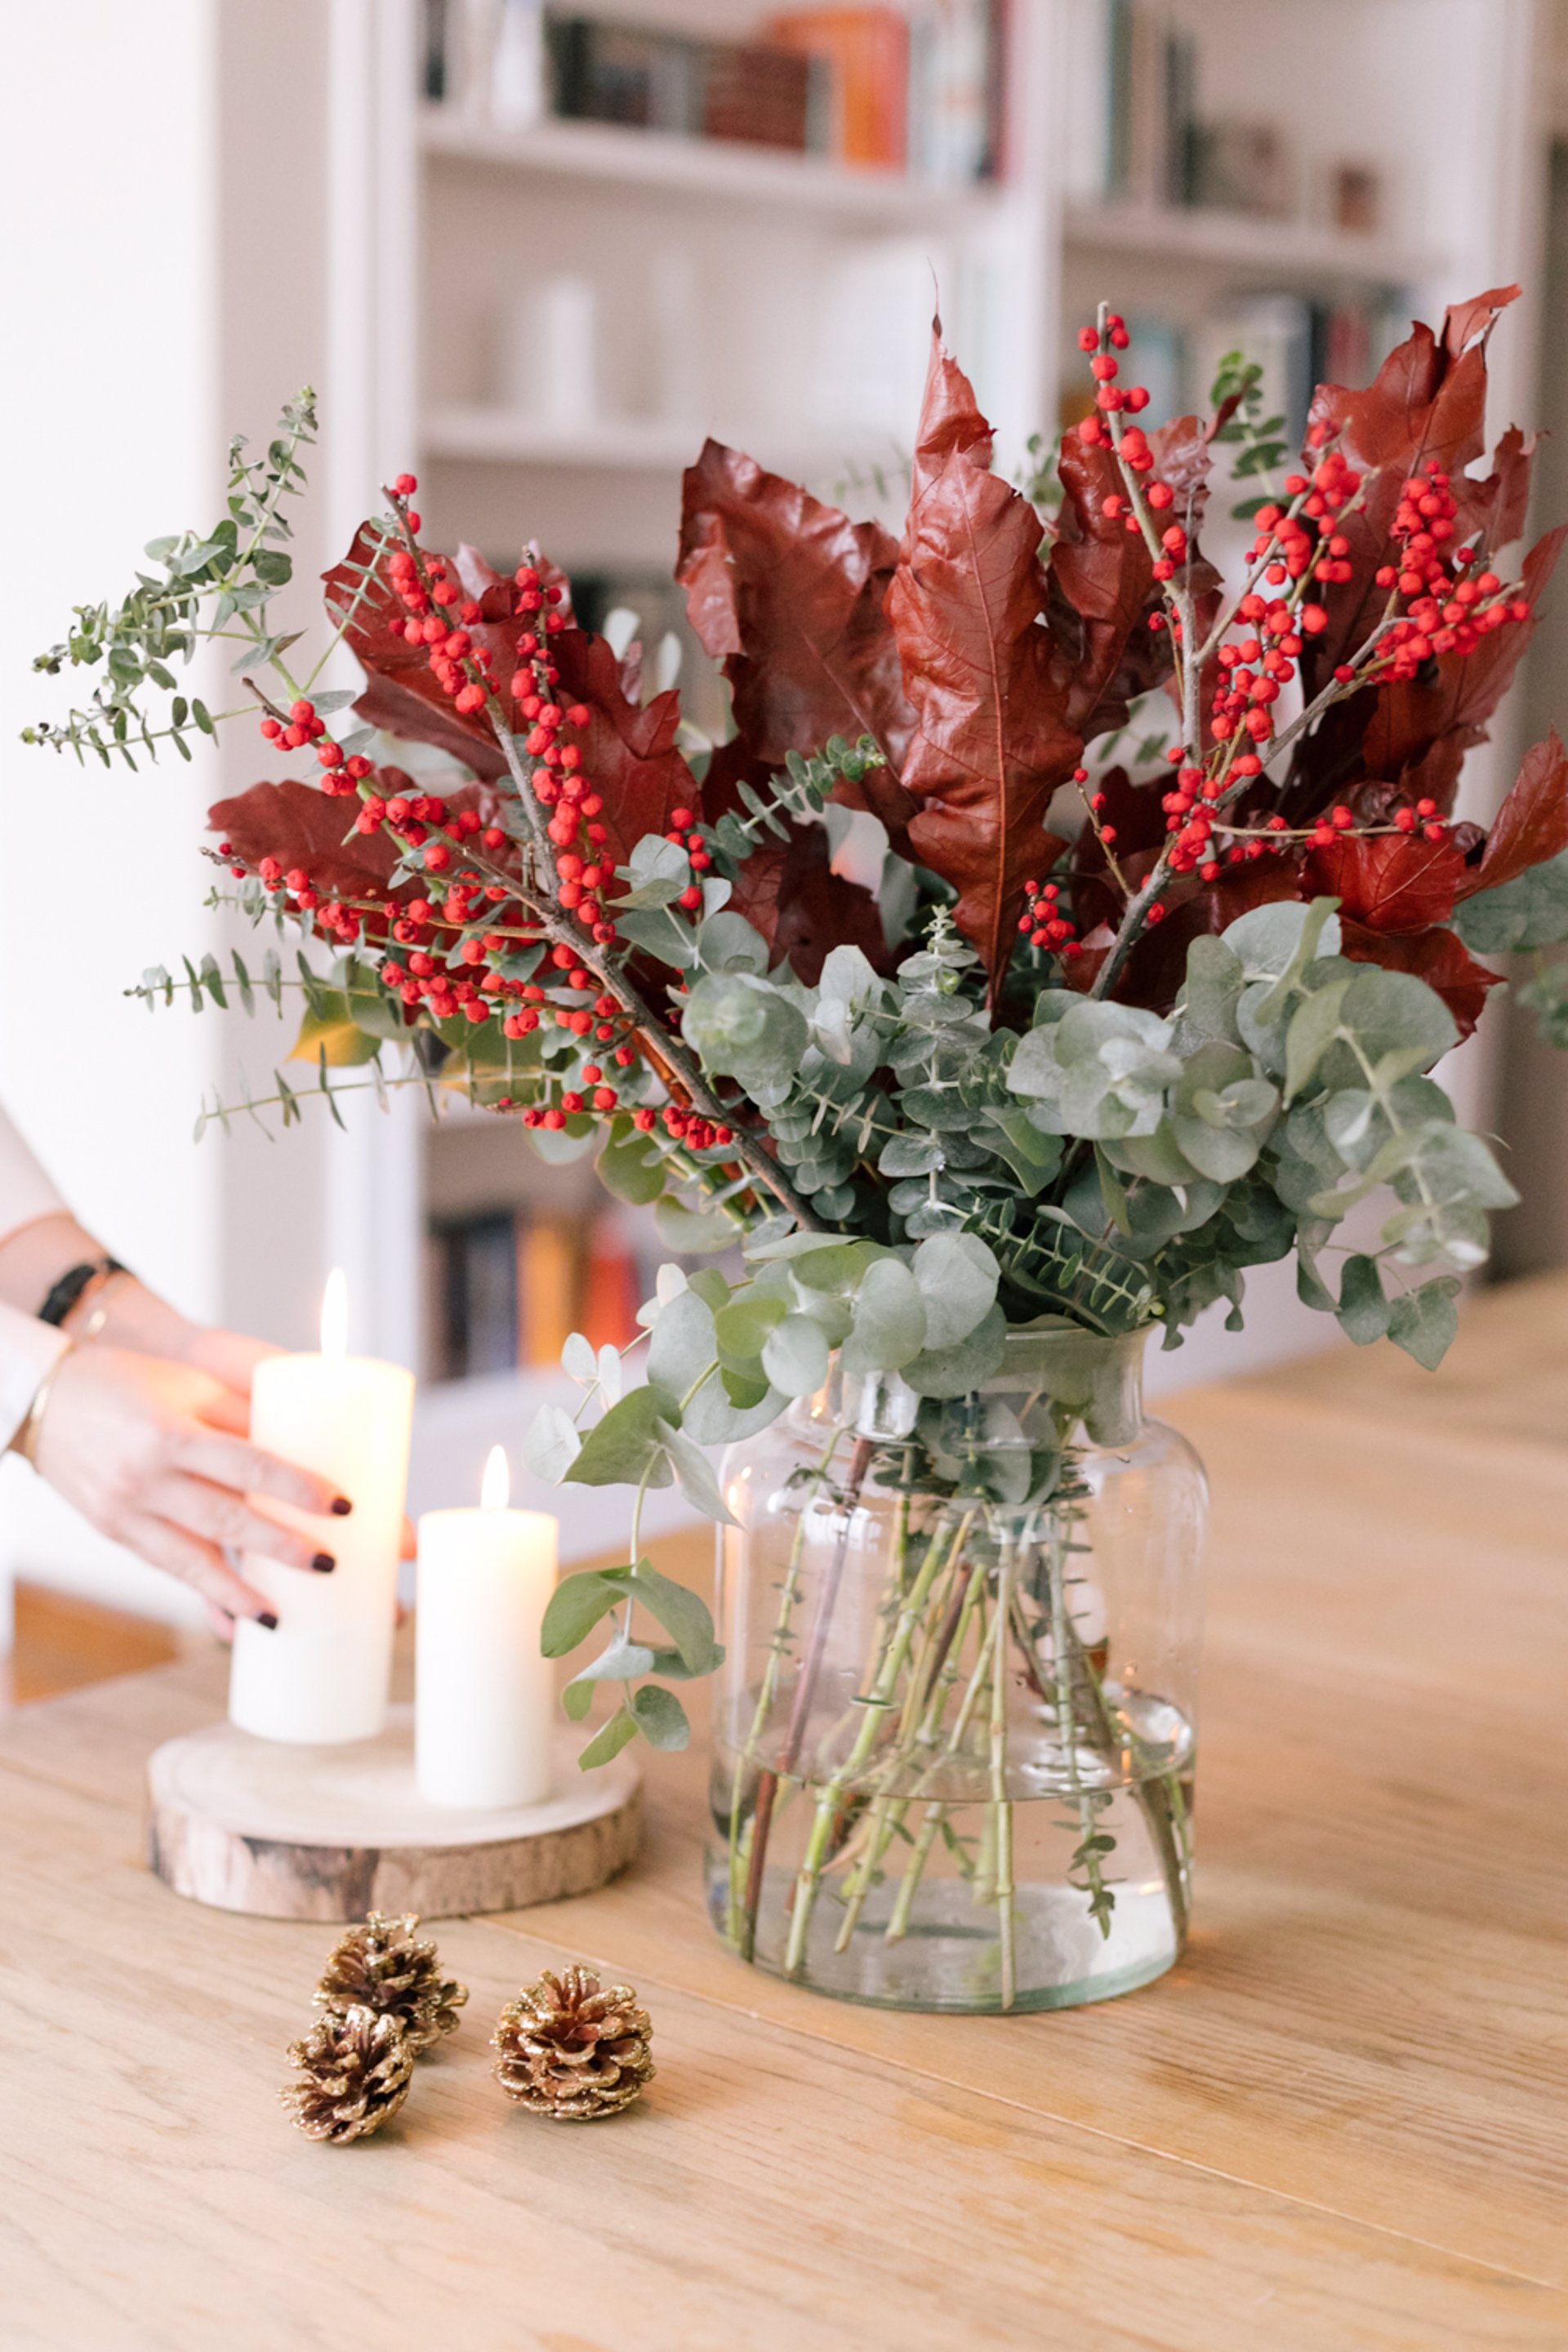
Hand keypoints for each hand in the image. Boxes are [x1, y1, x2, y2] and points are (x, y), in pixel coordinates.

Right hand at [32, 1346, 352, 1633]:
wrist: (43, 1401)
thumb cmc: (129, 1383)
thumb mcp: (188, 1387)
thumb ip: (242, 1417)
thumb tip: (307, 1447)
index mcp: (171, 1432)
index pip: (245, 1463)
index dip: (296, 1488)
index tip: (343, 1505)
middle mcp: (146, 1477)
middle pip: (224, 1518)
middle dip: (279, 1548)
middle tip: (330, 1564)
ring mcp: (124, 1511)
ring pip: (190, 1560)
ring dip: (238, 1593)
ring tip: (281, 1617)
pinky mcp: (113, 1532)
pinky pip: (164, 1569)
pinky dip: (201, 1595)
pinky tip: (233, 1622)